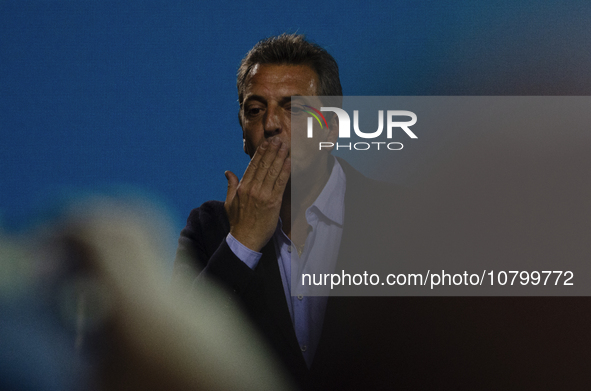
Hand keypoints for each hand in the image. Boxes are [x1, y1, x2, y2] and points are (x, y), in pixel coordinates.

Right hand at [224, 137, 290, 251]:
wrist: (245, 239)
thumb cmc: (238, 222)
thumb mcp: (229, 202)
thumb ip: (231, 185)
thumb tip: (228, 172)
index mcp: (243, 187)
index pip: (252, 165)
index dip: (260, 153)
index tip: (266, 143)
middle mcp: (253, 189)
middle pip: (264, 165)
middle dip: (272, 150)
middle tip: (278, 139)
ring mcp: (263, 195)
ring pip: (273, 171)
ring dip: (280, 157)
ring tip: (285, 145)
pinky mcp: (273, 202)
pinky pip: (281, 183)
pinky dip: (285, 171)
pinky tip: (289, 162)